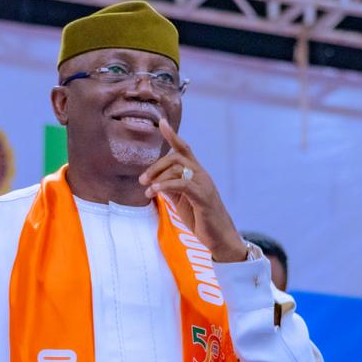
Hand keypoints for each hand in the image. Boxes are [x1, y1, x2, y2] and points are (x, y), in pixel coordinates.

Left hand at [139, 119, 246, 262]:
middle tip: (142, 180)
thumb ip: (171, 188)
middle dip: (156, 165)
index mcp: (196, 174)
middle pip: (177, 157)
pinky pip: (183, 184)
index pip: (184, 150)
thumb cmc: (201, 219)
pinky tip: (154, 191)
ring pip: (178, 168)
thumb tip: (155, 181)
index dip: (173, 136)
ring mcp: (204, 185)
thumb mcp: (181, 201)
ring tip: (146, 190)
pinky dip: (166, 185)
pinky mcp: (203, 197)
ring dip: (158, 177)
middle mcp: (201, 175)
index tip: (162, 123)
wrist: (220, 238)